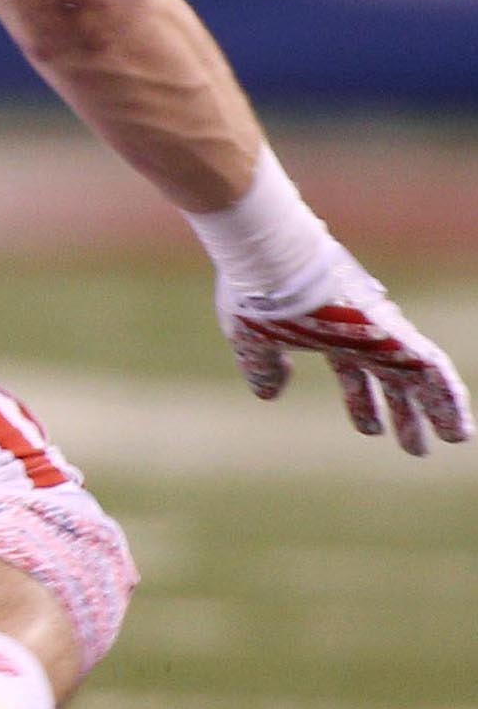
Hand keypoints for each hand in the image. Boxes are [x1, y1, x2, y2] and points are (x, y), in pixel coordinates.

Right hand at [221, 259, 469, 457]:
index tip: (370, 432)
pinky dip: (448, 398)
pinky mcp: (393, 333)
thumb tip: (269, 392)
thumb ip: (262, 366)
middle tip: (416, 449)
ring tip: (456, 439)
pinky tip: (458, 427)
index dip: (362, 403)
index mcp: (326, 335)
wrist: (271, 259)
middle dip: (404, 413)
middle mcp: (359, 335)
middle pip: (391, 380)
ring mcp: (380, 333)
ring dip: (439, 410)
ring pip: (421, 376)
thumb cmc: (257, 294)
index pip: (352, 373)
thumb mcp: (252, 340)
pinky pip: (433, 370)